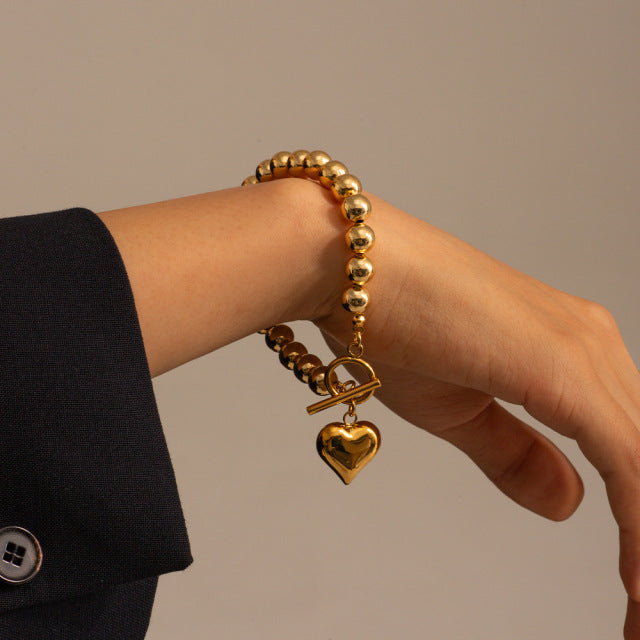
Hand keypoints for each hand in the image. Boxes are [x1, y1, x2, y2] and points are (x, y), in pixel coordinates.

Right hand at [314, 192, 639, 637]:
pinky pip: (631, 465)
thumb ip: (517, 454)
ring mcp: (584, 353)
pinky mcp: (565, 369)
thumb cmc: (389, 325)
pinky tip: (639, 589)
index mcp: (570, 354)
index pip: (630, 452)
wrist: (348, 267)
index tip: (634, 594)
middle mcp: (592, 345)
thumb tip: (574, 503)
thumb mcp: (458, 410)